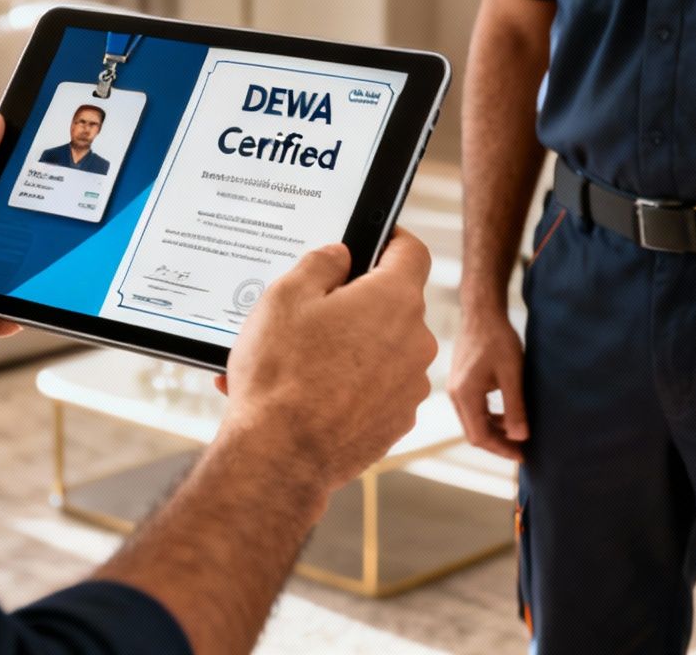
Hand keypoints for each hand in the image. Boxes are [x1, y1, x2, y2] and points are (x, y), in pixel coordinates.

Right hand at [216, 231, 437, 490]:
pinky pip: (376, 389)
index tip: (369, 241)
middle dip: (355, 303)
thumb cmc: (281, 373)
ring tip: (294, 361)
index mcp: (394, 300)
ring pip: (382, 349)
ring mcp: (410, 386)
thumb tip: (340, 257)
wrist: (280, 457)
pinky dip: (348, 385)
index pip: (410, 251)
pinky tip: (304, 393)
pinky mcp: (396, 421)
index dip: (388, 239)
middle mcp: (415, 342)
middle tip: (310, 312)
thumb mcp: (285, 297)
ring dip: (348, 348)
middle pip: (392, 304)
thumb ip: (320, 264)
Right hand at [445, 307, 527, 460]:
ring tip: (517, 435)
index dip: (501, 450)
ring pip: (473, 421)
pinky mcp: (461, 382)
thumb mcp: (512, 374)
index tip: (522, 455)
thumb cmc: (498, 339)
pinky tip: (506, 416)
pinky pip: (473, 409)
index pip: (480, 436)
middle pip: (474, 432)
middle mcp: (456, 395)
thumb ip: (514, 407)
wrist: (482, 312)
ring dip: (494, 431)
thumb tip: (520, 437)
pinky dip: (489, 417)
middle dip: (498, 443)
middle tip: (522, 449)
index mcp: (465, 395)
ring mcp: (456, 389)